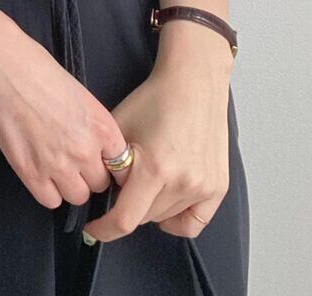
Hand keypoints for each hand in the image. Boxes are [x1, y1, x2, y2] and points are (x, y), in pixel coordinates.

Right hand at [0, 19, 128, 210]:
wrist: (6, 69)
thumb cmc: (41, 70)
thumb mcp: (82, 96)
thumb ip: (93, 126)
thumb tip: (94, 146)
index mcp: (103, 127)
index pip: (121, 165)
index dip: (108, 164)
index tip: (99, 161)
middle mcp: (86, 150)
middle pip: (100, 184)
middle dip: (89, 174)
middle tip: (74, 160)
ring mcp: (59, 164)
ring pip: (77, 196)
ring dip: (69, 185)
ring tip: (56, 167)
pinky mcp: (31, 173)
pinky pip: (51, 201)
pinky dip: (48, 190)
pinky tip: (41, 172)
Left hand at [83, 20, 232, 241]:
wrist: (193, 82)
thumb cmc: (154, 99)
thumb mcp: (119, 128)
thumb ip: (108, 164)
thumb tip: (100, 192)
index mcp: (154, 168)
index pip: (125, 219)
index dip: (104, 228)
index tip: (93, 228)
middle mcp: (182, 182)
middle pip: (143, 217)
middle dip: (126, 205)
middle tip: (123, 182)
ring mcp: (204, 186)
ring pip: (165, 218)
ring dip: (150, 207)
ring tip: (147, 178)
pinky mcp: (218, 186)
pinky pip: (194, 222)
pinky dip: (176, 219)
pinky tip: (166, 203)